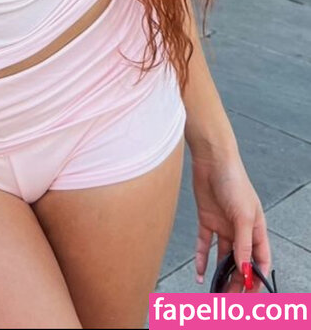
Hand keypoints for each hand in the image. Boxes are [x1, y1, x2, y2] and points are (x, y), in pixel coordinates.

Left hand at [191, 146, 270, 291]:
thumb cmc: (234, 182)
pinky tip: (199, 274)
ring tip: (215, 293)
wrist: (211, 159)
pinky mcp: (206, 220)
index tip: (250, 295)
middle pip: (240, 261)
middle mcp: (240, 229)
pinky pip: (204, 244)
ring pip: (223, 256)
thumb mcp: (242, 215)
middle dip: (237, 281)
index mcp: (256, 229)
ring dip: (220, 274)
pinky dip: (201, 259)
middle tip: (229, 300)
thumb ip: (244, 244)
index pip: (260, 260)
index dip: (256, 277)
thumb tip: (245, 270)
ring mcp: (223, 225)